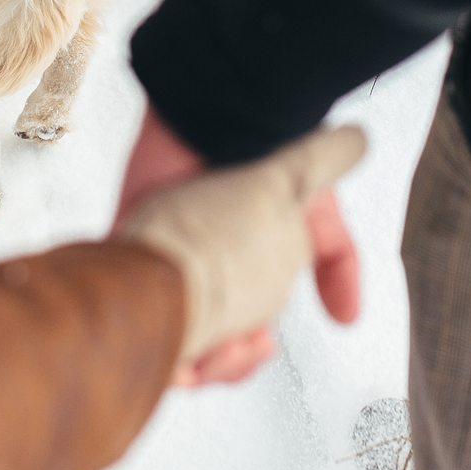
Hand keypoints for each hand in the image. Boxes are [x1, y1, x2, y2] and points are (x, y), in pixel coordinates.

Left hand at [117, 106, 362, 385]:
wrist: (233, 107)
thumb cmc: (270, 156)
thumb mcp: (316, 213)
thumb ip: (337, 261)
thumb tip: (348, 318)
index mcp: (235, 273)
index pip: (231, 337)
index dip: (243, 355)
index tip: (260, 343)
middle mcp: (196, 270)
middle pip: (194, 344)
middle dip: (218, 362)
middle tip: (236, 347)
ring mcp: (158, 256)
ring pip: (159, 331)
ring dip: (184, 353)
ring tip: (205, 345)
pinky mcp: (124, 237)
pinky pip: (123, 296)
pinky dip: (142, 320)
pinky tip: (169, 327)